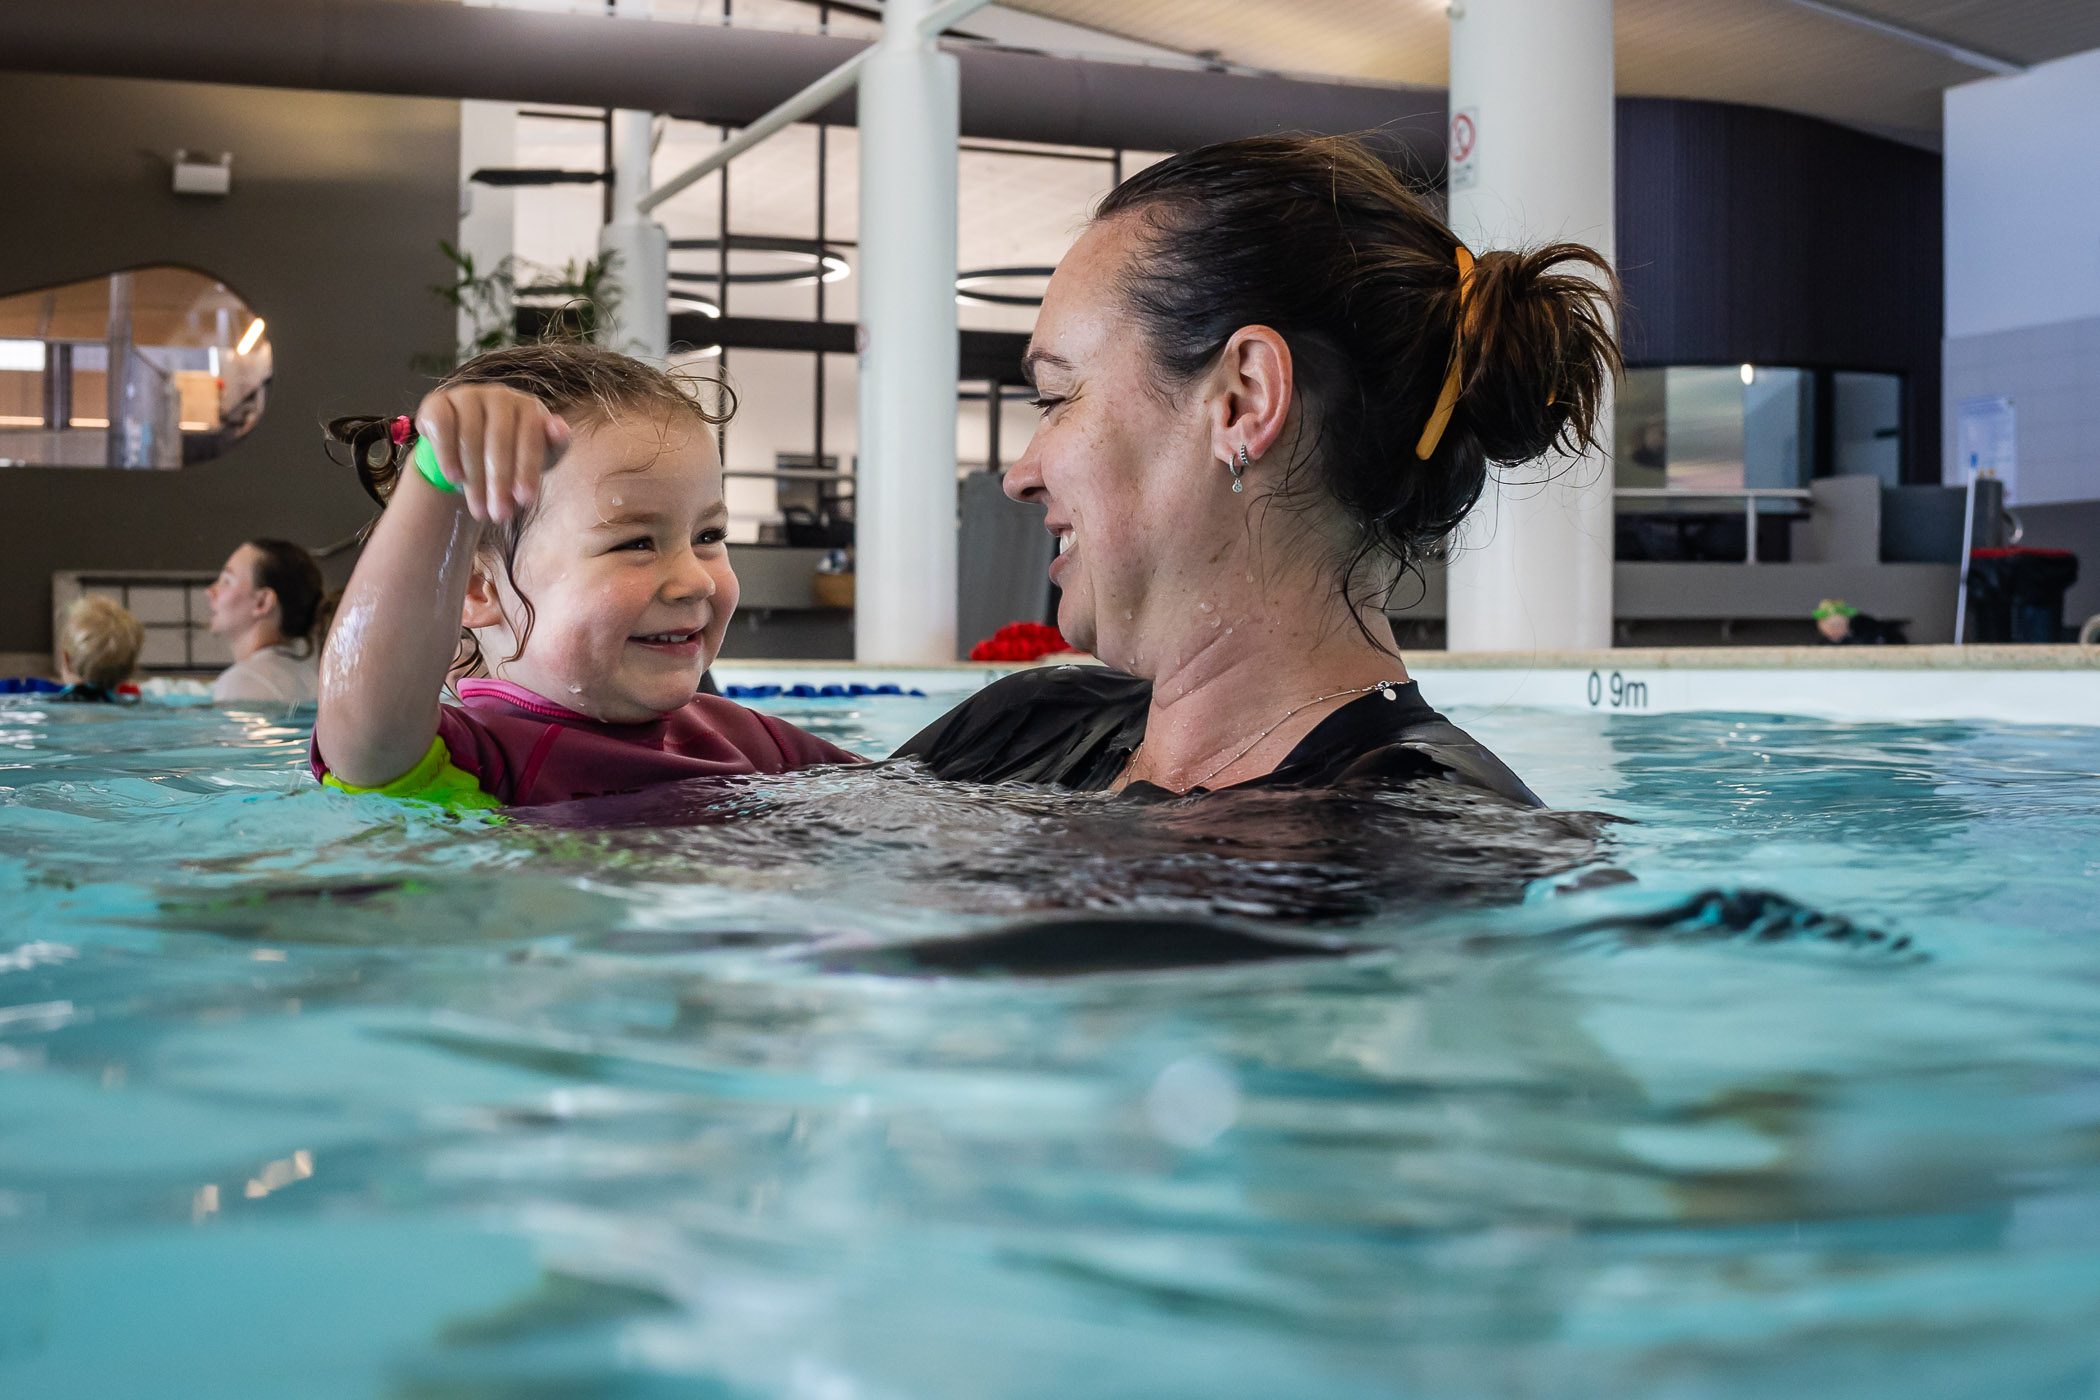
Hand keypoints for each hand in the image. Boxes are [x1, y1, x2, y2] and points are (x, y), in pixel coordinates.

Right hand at [412, 384, 570, 522]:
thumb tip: (560, 428)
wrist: (473, 448)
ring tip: (479, 509)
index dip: (527, 470)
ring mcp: (467, 395)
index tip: (524, 501)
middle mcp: (499, 395)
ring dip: (474, 478)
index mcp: (528, 406)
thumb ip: (557, 443)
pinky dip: (447, 453)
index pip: (530, 438)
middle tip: (499, 515)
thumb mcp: (542, 453)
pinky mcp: (438, 401)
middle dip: (499, 482)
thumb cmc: (516, 452)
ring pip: (470, 437)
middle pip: (499, 441)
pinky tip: (454, 478)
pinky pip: (442, 426)